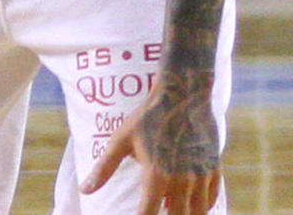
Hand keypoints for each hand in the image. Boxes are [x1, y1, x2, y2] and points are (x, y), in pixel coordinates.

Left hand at [80, 75, 223, 214]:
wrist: (183, 96)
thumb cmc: (147, 118)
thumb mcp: (120, 141)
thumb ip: (103, 169)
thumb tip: (85, 191)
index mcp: (157, 175)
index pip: (149, 212)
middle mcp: (183, 180)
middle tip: (154, 212)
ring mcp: (202, 176)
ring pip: (197, 213)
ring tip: (169, 210)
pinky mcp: (214, 170)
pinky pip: (210, 200)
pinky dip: (199, 208)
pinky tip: (188, 207)